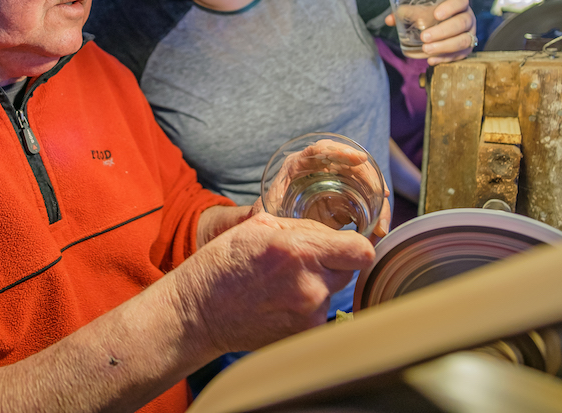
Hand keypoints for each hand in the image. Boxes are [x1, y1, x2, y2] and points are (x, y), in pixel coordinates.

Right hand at [173, 213, 376, 354]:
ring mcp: (309, 314)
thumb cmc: (223, 265)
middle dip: (331, 263)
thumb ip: (302, 227)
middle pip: (349, 270)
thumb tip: (333, 233)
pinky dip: (306, 307)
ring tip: (282, 286)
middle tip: (300, 264)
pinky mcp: (304, 335)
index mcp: (299, 251)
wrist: (199, 312)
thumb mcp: (258, 226)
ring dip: (317, 285)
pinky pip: (320, 313)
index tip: (344, 247)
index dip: (355, 246)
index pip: (361, 251)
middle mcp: (310, 285)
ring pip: (333, 292)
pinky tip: (279, 303)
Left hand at [263, 137, 389, 237]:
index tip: (359, 159)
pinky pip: (364, 201)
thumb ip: (261, 215)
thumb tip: (259, 221)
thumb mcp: (262, 214)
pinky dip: (374, 214)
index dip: (341, 152)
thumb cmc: (266, 217)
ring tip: (381, 225)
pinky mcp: (344, 201)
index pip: (320, 150)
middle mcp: (320, 170)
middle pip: (351, 165)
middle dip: (370, 180)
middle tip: (383, 198)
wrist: (271, 229)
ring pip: (363, 184)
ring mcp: (335, 184)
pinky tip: (379, 229)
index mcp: (298, 165)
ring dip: (377, 201)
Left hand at [385, 0, 475, 64]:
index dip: (450, 7)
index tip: (436, 14)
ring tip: (426, 49)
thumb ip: (406, 13)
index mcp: (458, 4)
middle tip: (424, 37)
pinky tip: (432, 60)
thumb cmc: (432, 15)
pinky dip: (445, 58)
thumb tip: (389, 20)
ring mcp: (469, 34)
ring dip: (444, 47)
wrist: (445, 27)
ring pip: (463, 40)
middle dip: (443, 31)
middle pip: (462, 23)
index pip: (460, 1)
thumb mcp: (421, 10)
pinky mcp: (467, 49)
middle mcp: (467, 17)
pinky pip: (460, 55)